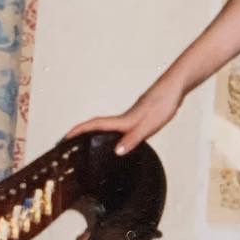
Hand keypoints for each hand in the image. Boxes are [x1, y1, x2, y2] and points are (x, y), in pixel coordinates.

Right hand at [66, 77, 184, 154]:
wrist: (175, 87)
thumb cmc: (164, 103)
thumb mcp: (149, 125)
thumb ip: (133, 138)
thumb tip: (117, 151)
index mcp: (123, 121)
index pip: (95, 125)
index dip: (78, 131)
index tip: (63, 138)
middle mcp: (124, 118)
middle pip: (97, 126)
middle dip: (80, 134)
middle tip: (68, 144)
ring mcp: (131, 117)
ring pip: (108, 127)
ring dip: (94, 133)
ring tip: (85, 144)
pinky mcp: (139, 117)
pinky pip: (119, 128)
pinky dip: (111, 134)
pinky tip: (118, 141)